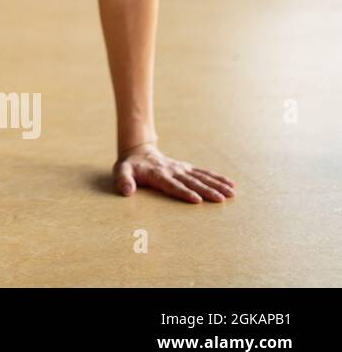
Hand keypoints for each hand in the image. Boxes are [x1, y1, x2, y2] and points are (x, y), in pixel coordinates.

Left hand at [113, 142, 236, 202]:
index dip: (184, 192)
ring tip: (231, 193)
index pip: (172, 185)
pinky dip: (217, 178)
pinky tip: (230, 184)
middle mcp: (172, 171)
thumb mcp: (120, 171)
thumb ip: (123, 180)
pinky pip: (204, 173)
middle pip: (191, 182)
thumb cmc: (130, 166)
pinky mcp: (187, 168)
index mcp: (157, 174)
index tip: (197, 200)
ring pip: (201, 177)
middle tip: (221, 199)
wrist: (138, 151)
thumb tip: (126, 191)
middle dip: (206, 190)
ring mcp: (181, 169)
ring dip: (216, 185)